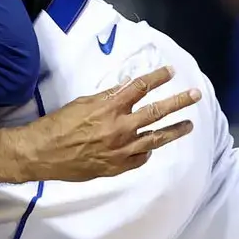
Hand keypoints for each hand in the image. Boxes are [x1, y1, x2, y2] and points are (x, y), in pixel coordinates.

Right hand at [11, 67, 201, 181]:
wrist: (43, 154)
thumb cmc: (58, 124)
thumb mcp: (82, 103)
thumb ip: (107, 97)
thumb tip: (126, 89)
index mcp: (110, 107)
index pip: (140, 87)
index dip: (157, 77)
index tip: (171, 71)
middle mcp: (120, 127)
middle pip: (157, 112)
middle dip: (179, 102)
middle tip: (195, 95)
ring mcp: (121, 149)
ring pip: (156, 138)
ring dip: (174, 130)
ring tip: (188, 125)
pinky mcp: (117, 167)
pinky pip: (140, 158)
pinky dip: (148, 151)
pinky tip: (153, 147)